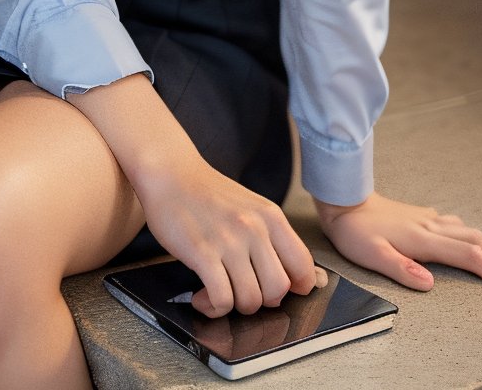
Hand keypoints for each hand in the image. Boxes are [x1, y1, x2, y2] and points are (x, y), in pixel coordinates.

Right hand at [137, 153, 319, 317]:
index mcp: (271, 217)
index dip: (294, 288)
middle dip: (260, 300)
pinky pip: (221, 300)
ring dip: (234, 306)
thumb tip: (311, 280)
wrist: (170, 173)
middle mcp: (254, 228)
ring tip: (219, 291)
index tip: (274, 287)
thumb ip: (277, 240)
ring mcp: (229, 241)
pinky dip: (213, 307)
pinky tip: (202, 296)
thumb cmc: (209, 194)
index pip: (303, 268)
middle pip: (278, 291)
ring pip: (250, 300)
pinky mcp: (202, 253)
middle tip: (241, 289)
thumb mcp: (252, 208)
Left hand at [314, 191, 481, 290]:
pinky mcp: (418, 216)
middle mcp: (429, 226)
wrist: (343, 199)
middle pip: (473, 240)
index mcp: (421, 239)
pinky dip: (468, 233)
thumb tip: (429, 283)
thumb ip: (401, 268)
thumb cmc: (354, 230)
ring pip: (465, 230)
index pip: (465, 255)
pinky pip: (452, 224)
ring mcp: (425, 219)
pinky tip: (466, 235)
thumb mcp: (371, 254)